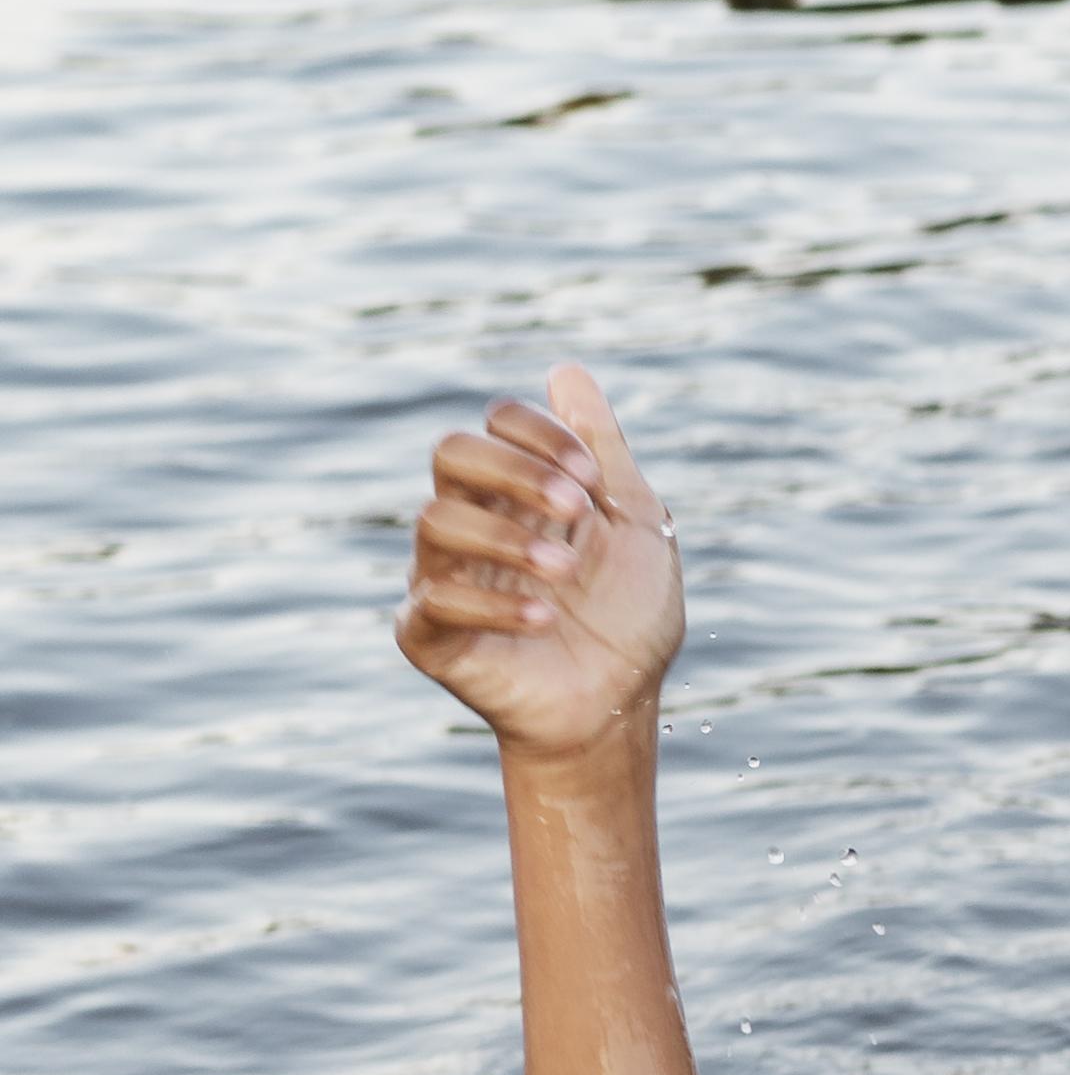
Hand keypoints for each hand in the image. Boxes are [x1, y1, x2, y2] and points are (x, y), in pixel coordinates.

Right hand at [396, 364, 685, 757]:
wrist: (621, 704)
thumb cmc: (628, 615)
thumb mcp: (635, 523)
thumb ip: (602, 451)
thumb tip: (567, 370)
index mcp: (517, 490)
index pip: (496, 424)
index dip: (540, 435)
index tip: (593, 479)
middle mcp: (471, 521)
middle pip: (450, 454)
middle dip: (515, 469)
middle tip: (575, 507)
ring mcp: (443, 574)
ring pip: (435, 520)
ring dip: (508, 538)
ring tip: (566, 572)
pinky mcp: (428, 633)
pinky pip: (432, 599)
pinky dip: (492, 603)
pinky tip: (545, 616)